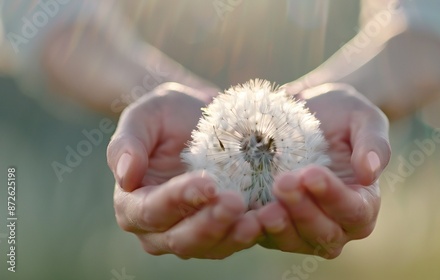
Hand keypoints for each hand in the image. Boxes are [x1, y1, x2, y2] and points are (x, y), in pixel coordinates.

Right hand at [107, 83, 261, 258]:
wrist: (199, 119)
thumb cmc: (168, 116)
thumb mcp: (144, 117)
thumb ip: (127, 144)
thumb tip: (125, 176)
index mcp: (132, 204)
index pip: (150, 210)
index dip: (177, 200)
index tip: (207, 183)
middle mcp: (157, 229)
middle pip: (180, 238)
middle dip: (209, 223)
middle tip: (235, 201)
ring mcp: (190, 234)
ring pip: (209, 247)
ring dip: (233, 235)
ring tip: (258, 218)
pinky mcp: (220, 232)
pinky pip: (233, 241)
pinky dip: (251, 234)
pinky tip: (270, 218)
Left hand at [256, 83, 390, 258]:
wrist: (306, 111)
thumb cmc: (341, 115)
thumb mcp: (363, 119)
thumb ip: (373, 144)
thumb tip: (372, 172)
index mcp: (362, 203)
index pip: (355, 212)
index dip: (334, 197)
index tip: (312, 173)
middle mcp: (335, 223)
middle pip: (324, 234)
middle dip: (303, 211)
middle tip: (283, 182)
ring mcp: (301, 228)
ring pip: (293, 241)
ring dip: (278, 227)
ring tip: (264, 208)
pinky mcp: (272, 224)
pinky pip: (263, 235)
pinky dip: (253, 228)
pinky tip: (241, 212)